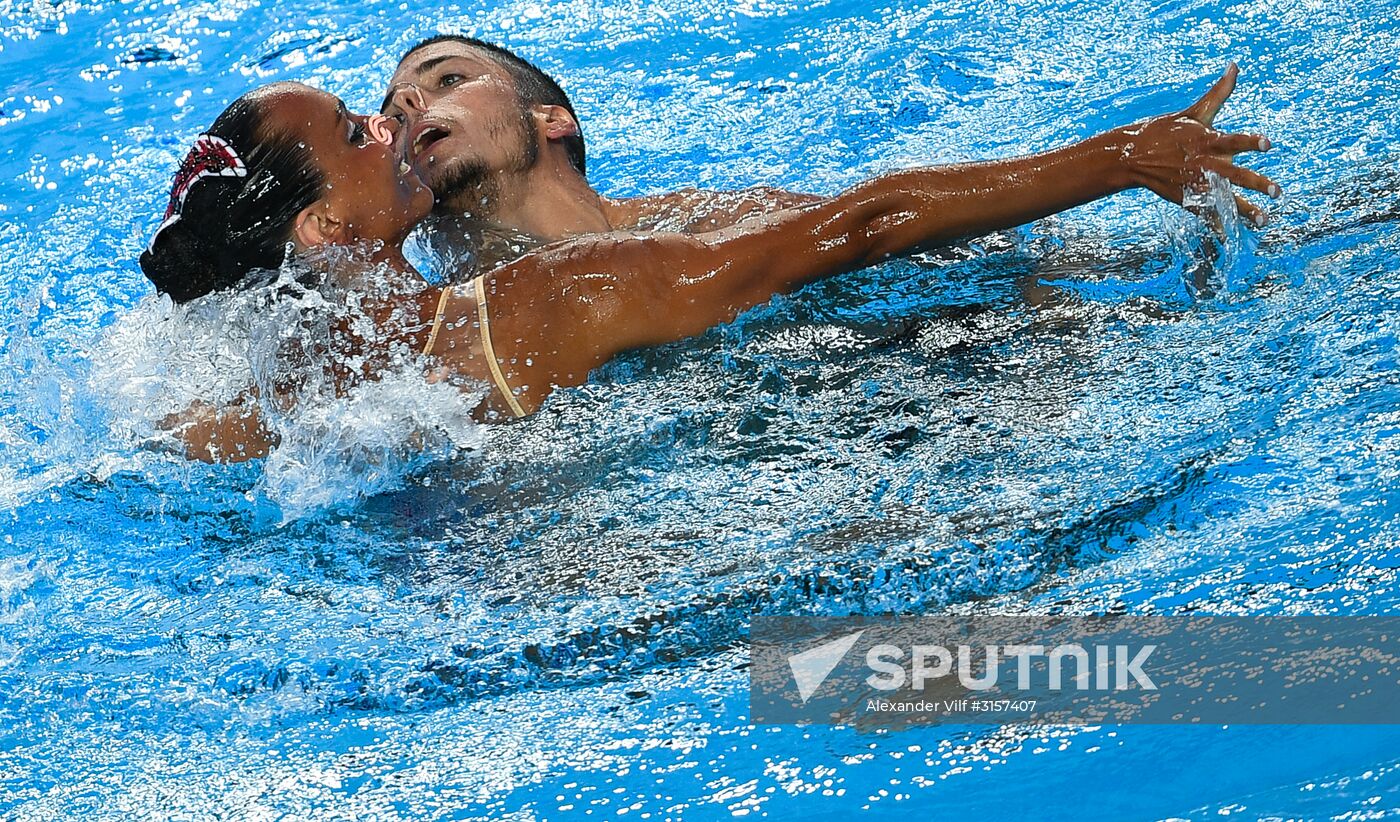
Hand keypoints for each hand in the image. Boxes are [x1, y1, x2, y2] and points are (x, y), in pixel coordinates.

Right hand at [1114, 63, 1278, 225]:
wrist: (1131, 157)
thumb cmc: (1165, 131)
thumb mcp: (1193, 112)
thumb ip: (1219, 93)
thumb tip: (1235, 65)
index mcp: (1206, 141)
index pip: (1232, 140)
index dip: (1250, 142)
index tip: (1268, 144)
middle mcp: (1203, 164)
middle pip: (1234, 175)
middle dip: (1256, 184)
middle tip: (1277, 191)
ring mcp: (1194, 183)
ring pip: (1224, 199)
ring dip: (1245, 210)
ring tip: (1264, 218)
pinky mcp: (1186, 198)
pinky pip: (1205, 214)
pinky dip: (1218, 226)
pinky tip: (1233, 235)